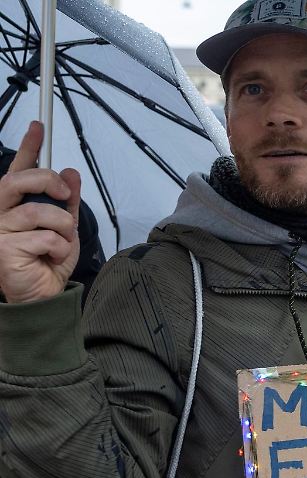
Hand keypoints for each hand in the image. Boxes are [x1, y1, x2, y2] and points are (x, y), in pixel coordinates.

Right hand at [0, 121, 81, 303]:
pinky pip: (45, 237)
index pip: (17, 169)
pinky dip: (60, 246)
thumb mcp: (65, 226)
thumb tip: (71, 172)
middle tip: (66, 196)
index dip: (28, 147)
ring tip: (61, 240)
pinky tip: (52, 256)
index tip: (39, 127)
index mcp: (14, 204)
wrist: (43, 293)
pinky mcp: (4, 249)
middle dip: (49, 183)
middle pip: (19, 181)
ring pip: (39, 212)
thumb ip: (68, 200)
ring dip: (63, 226)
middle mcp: (0, 212)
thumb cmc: (48, 259)